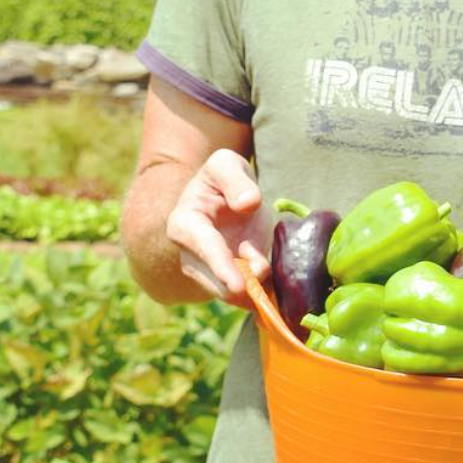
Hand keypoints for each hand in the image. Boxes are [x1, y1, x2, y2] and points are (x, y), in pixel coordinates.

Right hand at [165, 148, 272, 306]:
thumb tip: (248, 203)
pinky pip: (246, 296)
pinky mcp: (229, 281)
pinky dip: (263, 297)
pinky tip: (278, 297)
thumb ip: (235, 181)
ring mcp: (208, 272)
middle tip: (264, 285)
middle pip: (216, 280)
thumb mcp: (226, 164)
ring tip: (271, 284)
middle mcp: (191, 255)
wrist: (224, 196)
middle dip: (241, 286)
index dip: (221, 267)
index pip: (203, 247)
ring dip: (254, 293)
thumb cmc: (221, 178)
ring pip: (232, 293)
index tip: (238, 286)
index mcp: (184, 224)